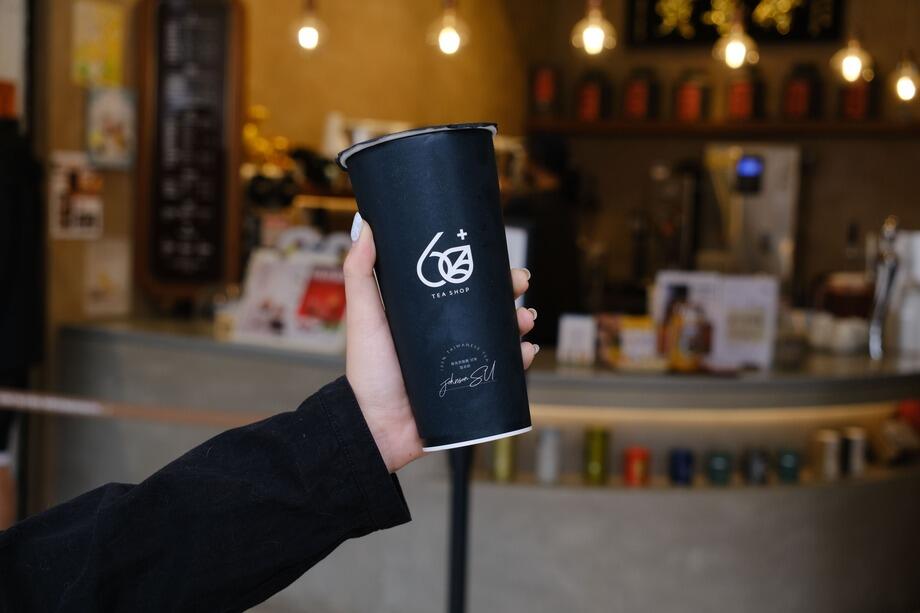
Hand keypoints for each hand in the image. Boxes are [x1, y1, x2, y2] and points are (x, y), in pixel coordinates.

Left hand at [343, 215, 537, 471]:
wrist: (376, 427)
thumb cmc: (367, 372)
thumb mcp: (364, 316)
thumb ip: (359, 273)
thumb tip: (367, 226)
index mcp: (426, 315)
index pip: (461, 284)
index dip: (484, 270)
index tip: (498, 258)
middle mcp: (447, 335)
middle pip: (487, 307)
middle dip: (510, 293)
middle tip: (521, 284)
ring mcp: (461, 362)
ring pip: (501, 336)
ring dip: (521, 324)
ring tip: (526, 321)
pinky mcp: (472, 389)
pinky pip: (504, 373)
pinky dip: (520, 360)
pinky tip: (525, 353)